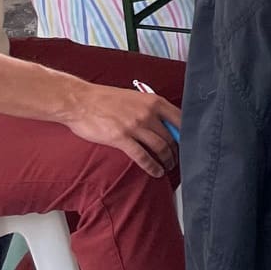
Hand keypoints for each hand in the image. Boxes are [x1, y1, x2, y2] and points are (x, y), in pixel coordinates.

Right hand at [63, 82, 179, 176]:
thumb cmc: (105, 99)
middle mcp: (148, 113)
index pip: (180, 118)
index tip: (190, 142)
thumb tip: (164, 122)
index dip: (188, 133)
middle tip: (178, 158)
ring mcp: (135, 126)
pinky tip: (156, 172)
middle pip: (171, 136)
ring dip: (167, 160)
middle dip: (177, 150)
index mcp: (153, 101)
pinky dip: (152, 166)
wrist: (80, 101)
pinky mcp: (122, 138)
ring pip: (160, 147)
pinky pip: (143, 156)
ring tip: (168, 166)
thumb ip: (149, 108)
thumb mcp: (133, 97)